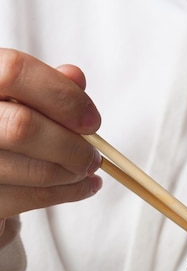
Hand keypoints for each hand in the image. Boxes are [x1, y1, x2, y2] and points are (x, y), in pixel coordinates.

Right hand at [0, 48, 102, 219]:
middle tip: (94, 156)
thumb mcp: (21, 96)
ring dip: (74, 173)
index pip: (15, 72)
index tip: (91, 120)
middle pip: (24, 127)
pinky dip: (69, 193)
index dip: (61, 95)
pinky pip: (34, 198)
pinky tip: (83, 186)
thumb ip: (45, 84)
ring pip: (35, 170)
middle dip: (72, 146)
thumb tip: (76, 77)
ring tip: (87, 169)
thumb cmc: (6, 125)